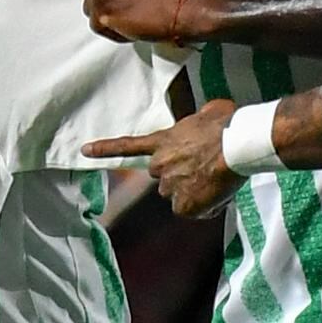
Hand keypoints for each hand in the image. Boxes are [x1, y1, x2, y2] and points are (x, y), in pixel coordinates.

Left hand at [88, 103, 243, 216]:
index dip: (105, 149)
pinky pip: (192, 211)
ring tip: (214, 179)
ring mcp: (169, 186)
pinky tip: (217, 193)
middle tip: (203, 169)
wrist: (237, 145)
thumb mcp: (209, 111)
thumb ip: (198, 118)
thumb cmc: (228, 125)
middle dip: (179, 176)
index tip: (84, 150)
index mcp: (163, 142)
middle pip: (163, 178)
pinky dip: (204, 207)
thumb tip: (205, 117)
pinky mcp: (183, 206)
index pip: (127, 146)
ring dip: (192, 192)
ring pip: (178, 196)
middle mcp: (160, 165)